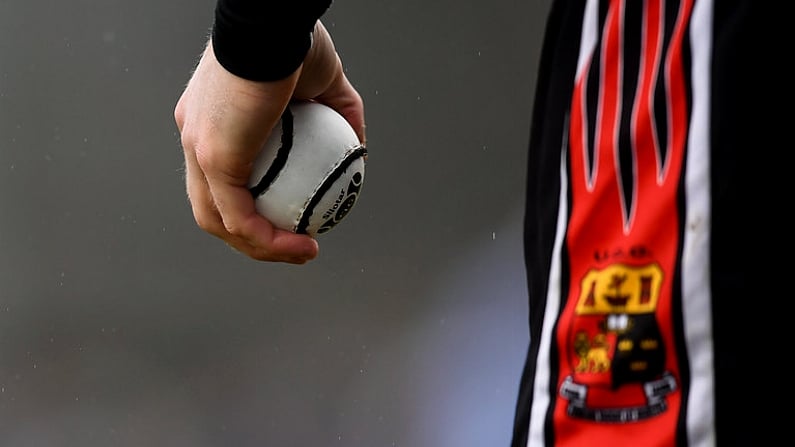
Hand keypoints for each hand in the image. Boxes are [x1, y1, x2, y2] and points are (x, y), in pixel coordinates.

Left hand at [174, 21, 364, 262]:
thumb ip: (341, 119)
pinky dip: (268, 241)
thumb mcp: (328, 85)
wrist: (274, 23)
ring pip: (219, 219)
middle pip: (213, 206)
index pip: (221, 177)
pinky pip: (239, 216)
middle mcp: (195, 137)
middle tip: (295, 243)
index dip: (252, 206)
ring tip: (301, 252)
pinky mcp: (211, 155)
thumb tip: (357, 151)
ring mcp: (198, 147)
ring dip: (260, 248)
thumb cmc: (296, 41)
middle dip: (252, 238)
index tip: (292, 218)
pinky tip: (301, 245)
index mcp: (212, 122)